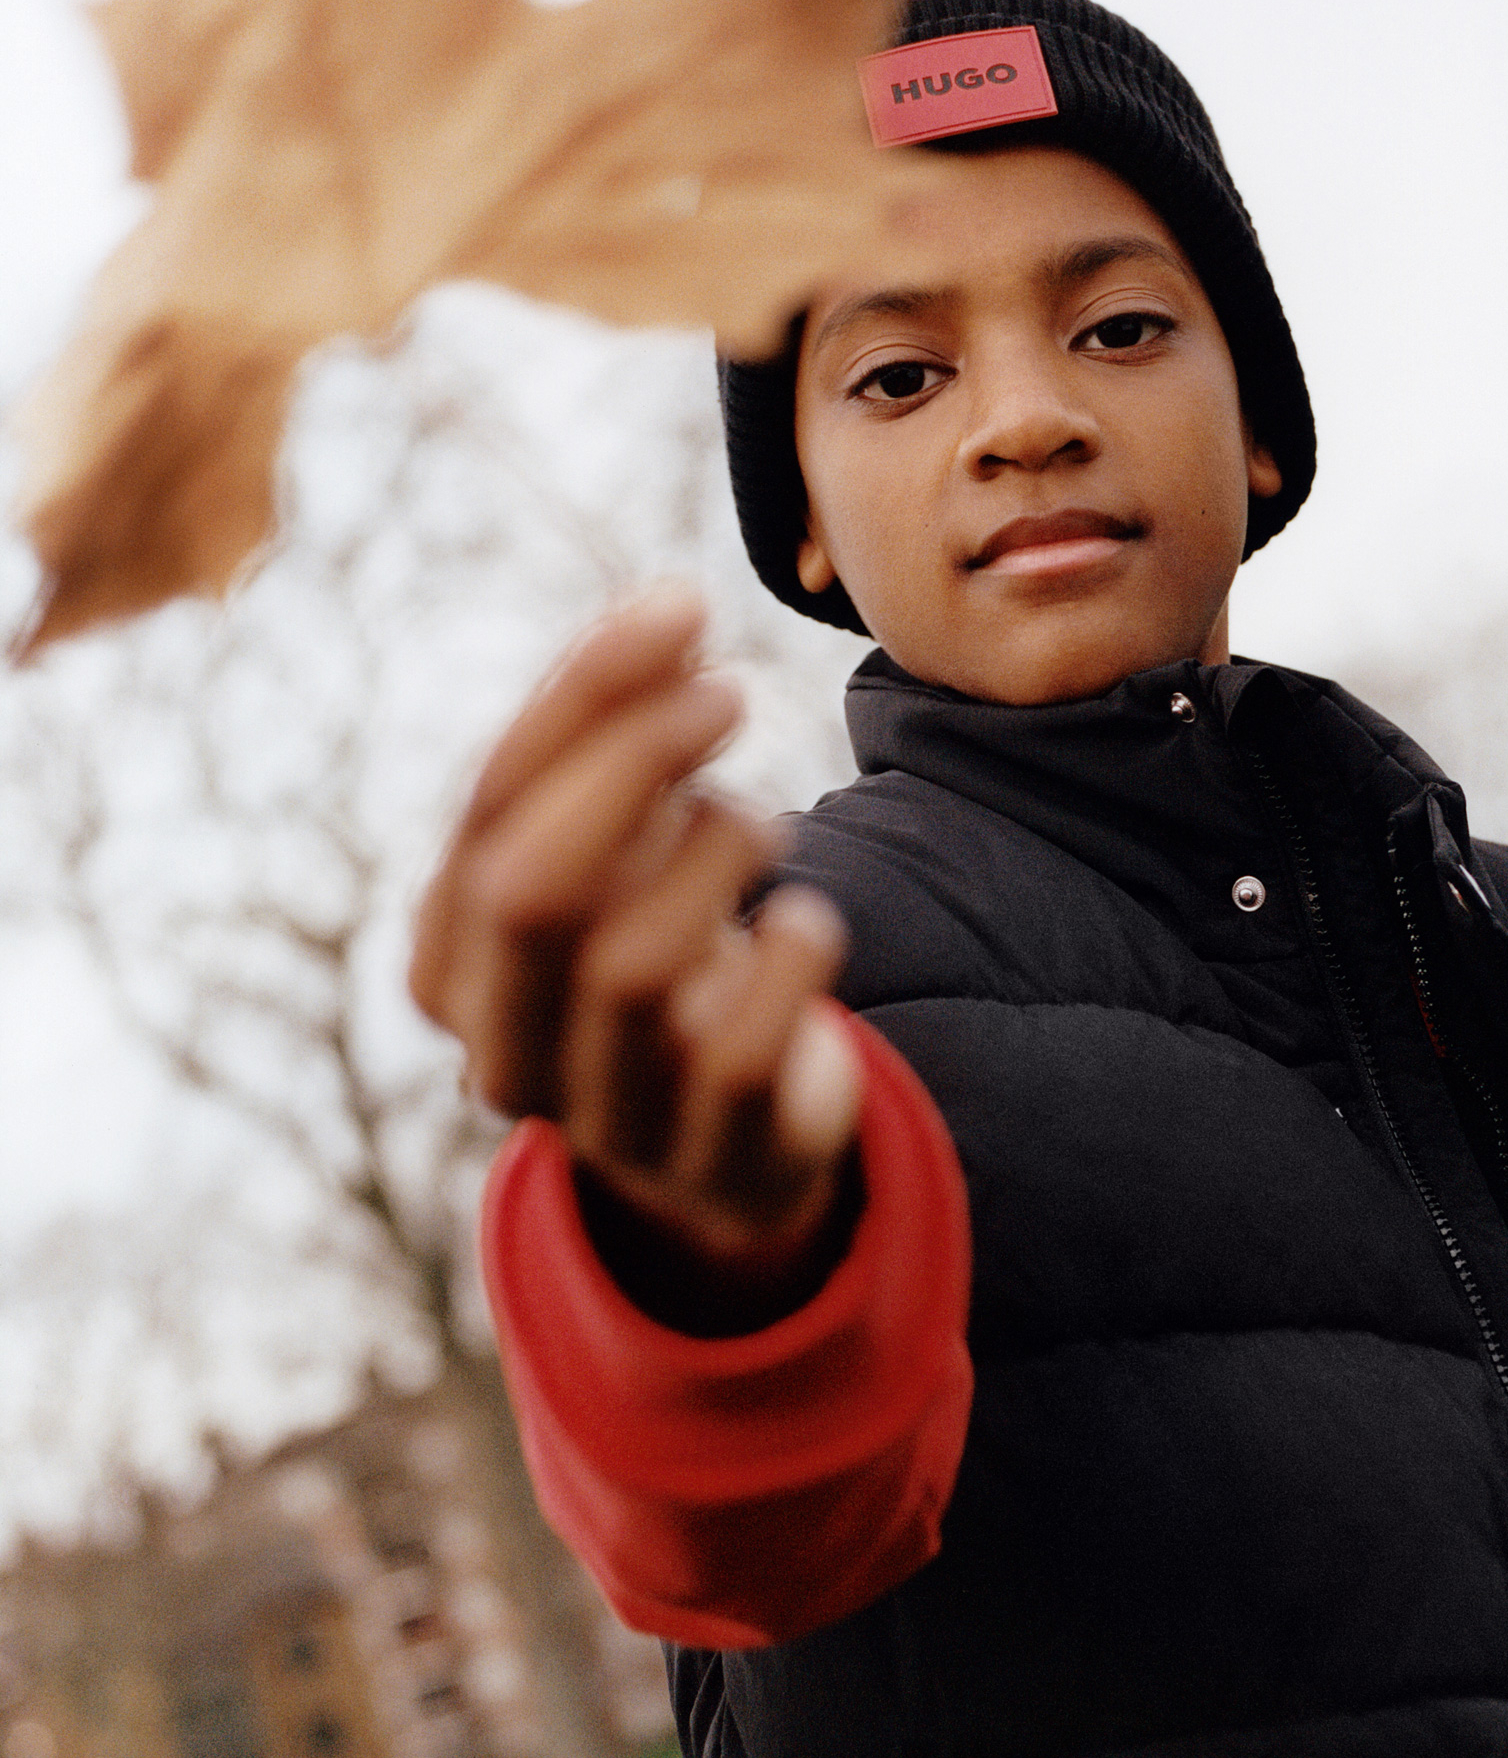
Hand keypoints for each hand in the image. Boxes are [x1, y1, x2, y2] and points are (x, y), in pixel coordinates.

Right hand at [410, 594, 858, 1284]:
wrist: (730, 1139)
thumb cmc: (658, 955)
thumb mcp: (621, 854)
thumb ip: (621, 744)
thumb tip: (669, 613)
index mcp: (450, 962)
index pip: (489, 807)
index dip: (585, 695)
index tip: (680, 605)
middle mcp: (505, 1044)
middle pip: (534, 886)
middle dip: (635, 760)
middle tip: (730, 692)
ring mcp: (606, 1113)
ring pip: (633, 964)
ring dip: (716, 852)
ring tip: (761, 828)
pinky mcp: (714, 1153)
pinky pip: (743, 1045)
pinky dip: (791, 954)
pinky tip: (806, 923)